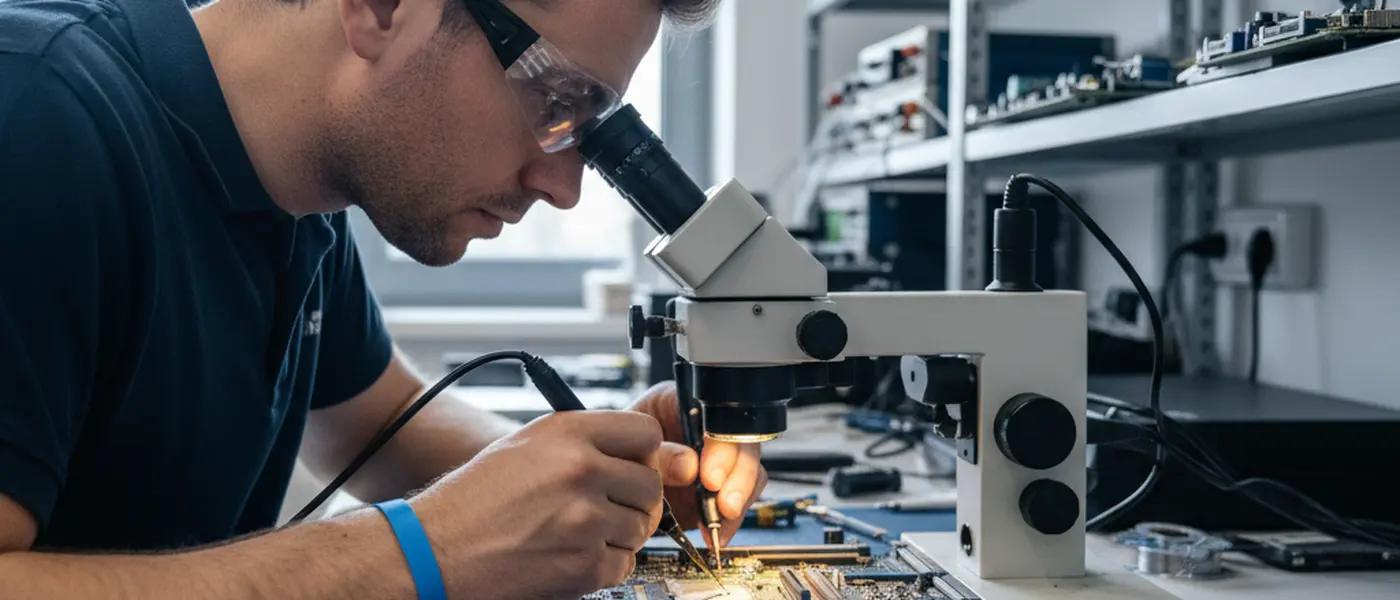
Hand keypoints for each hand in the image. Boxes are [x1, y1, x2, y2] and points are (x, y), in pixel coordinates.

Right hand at [408, 410, 665, 599]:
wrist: (435, 550)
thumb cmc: (475, 499)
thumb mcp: (528, 446)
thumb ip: (587, 442)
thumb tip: (650, 454)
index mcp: (568, 433)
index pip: (646, 432)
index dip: (644, 452)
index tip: (634, 465)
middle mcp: (581, 470)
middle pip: (650, 484)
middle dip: (633, 498)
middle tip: (604, 506)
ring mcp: (586, 519)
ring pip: (642, 527)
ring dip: (619, 533)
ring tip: (577, 531)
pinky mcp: (584, 564)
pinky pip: (625, 563)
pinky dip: (605, 564)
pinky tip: (571, 554)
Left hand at [629, 381, 768, 549]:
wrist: (609, 486)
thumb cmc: (613, 457)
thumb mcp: (628, 451)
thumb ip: (658, 455)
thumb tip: (690, 466)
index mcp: (682, 403)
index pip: (716, 413)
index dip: (721, 444)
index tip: (710, 476)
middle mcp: (706, 427)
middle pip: (742, 440)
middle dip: (738, 475)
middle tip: (723, 503)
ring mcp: (717, 457)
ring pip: (749, 469)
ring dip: (739, 498)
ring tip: (720, 520)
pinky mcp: (720, 487)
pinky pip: (740, 499)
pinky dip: (731, 520)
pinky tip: (716, 534)